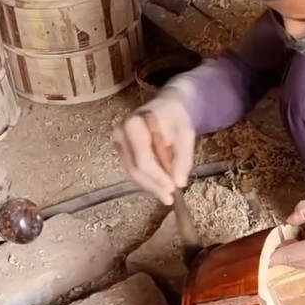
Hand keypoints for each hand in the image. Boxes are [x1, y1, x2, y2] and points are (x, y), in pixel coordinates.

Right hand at [112, 86, 195, 204]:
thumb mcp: (186, 134)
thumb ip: (183, 158)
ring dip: (150, 186)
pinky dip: (147, 180)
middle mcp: (120, 134)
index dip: (157, 178)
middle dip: (153, 186)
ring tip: (166, 196)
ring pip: (132, 172)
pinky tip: (159, 187)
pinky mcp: (122, 150)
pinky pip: (133, 169)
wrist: (167, 105)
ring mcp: (118, 142)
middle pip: (134, 169)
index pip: (143, 160)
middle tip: (169, 199)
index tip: (173, 189)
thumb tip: (179, 183)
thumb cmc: (177, 117)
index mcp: (134, 125)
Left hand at [269, 200, 304, 277]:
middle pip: (290, 261)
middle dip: (283, 249)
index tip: (263, 246)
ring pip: (298, 265)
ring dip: (294, 253)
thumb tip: (289, 220)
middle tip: (285, 234)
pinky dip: (303, 258)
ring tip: (302, 238)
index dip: (271, 252)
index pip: (287, 255)